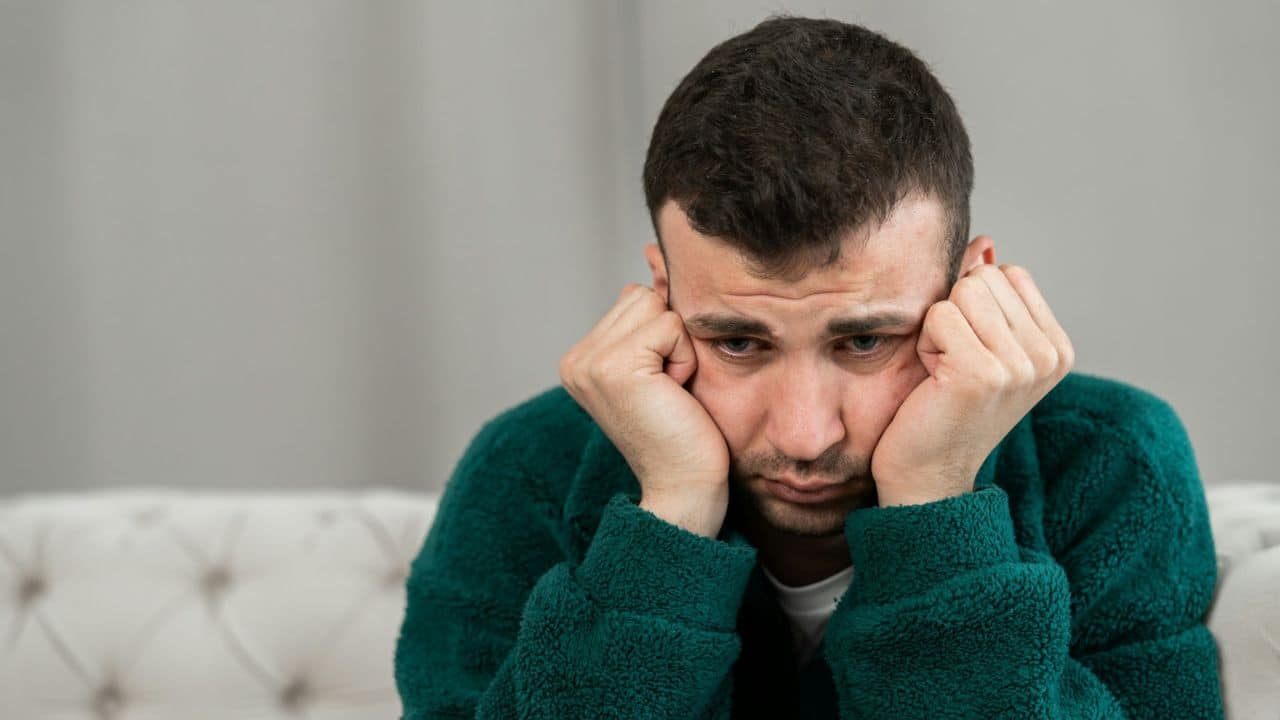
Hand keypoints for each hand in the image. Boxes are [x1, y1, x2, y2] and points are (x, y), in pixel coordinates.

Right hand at [559, 284, 729, 536]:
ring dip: (677, 346)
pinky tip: (673, 395)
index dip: (664, 337)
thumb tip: (656, 254)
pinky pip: (670, 325)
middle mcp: (576, 359)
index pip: (634, 300)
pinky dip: (684, 358)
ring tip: (669, 391)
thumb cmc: (684, 433)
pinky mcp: (614, 367)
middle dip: (670, 337)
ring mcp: (589, 362)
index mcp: (581, 359)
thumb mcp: (665, 363)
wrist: (684, 490)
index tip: (659, 387)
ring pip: (655, 305)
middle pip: (642, 296)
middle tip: (667, 390)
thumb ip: (653, 314)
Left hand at [869, 259, 1074, 506]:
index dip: (972, 307)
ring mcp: (1021, 365)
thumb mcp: (975, 342)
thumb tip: (986, 243)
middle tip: (952, 366)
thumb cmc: (942, 407)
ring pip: (960, 292)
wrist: (927, 475)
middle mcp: (1049, 355)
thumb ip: (984, 293)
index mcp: (1058, 347)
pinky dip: (925, 344)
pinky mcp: (984, 373)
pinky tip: (934, 382)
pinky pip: (939, 315)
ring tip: (944, 373)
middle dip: (954, 314)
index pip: (1007, 273)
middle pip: (983, 278)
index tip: (970, 355)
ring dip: (937, 330)